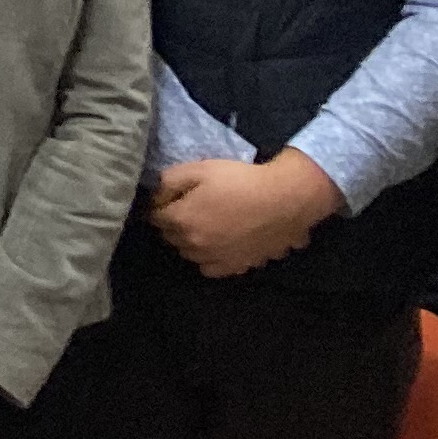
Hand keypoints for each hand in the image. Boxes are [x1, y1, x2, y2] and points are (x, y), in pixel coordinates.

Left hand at [149, 151, 342, 279]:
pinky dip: (209, 259)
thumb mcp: (199, 170)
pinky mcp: (237, 267)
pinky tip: (218, 245)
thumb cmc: (239, 181)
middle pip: (171, 237)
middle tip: (188, 209)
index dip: (160, 206)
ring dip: (190, 242)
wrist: (284, 201)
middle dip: (173, 224)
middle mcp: (194, 245)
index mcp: (181, 221)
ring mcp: (215, 259)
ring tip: (204, 226)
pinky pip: (211, 269)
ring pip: (189, 254)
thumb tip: (154, 197)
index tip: (168, 198)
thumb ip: (168, 182)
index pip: (155, 217)